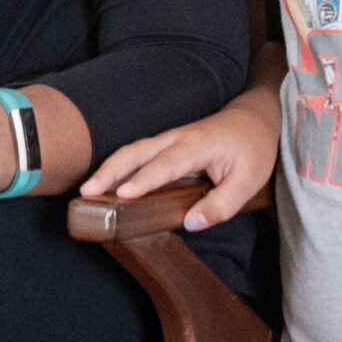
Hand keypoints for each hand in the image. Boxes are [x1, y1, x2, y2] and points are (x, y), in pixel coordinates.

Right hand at [80, 103, 276, 228]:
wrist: (254, 117)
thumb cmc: (252, 148)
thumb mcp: (249, 180)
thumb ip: (222, 204)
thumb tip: (191, 223)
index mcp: (197, 146)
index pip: (166, 164)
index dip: (144, 180)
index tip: (124, 194)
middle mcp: (177, 138)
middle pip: (136, 151)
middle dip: (111, 170)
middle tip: (88, 191)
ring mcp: (169, 139)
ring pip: (133, 150)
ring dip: (109, 168)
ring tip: (88, 190)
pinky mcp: (166, 145)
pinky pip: (138, 153)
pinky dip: (118, 165)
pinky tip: (107, 183)